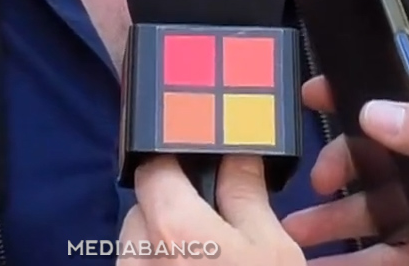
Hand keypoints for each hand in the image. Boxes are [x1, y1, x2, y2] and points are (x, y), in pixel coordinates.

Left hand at [117, 155, 302, 265]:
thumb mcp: (271, 247)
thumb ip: (246, 194)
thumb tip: (237, 152)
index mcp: (171, 225)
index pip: (152, 166)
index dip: (176, 162)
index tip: (198, 170)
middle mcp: (137, 252)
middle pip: (143, 210)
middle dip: (173, 211)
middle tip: (214, 229)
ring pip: (138, 247)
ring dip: (164, 246)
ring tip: (207, 261)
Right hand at [282, 79, 408, 265]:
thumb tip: (374, 112)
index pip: (400, 100)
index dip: (356, 94)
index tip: (312, 94)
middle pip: (375, 160)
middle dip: (338, 167)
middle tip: (316, 183)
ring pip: (371, 213)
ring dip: (334, 221)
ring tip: (298, 233)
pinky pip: (383, 259)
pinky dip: (351, 264)